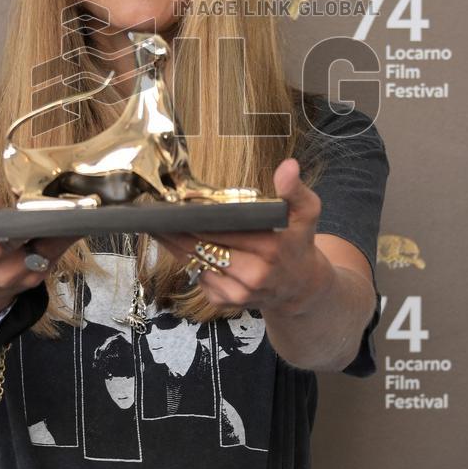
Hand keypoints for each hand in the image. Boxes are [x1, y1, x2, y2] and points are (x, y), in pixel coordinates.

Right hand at [0, 157, 80, 317]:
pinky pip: (55, 256)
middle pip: (18, 243)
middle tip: (64, 203)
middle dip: (41, 224)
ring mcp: (13, 274)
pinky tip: (73, 222)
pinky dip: (64, 238)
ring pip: (44, 251)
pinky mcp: (34, 279)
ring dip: (60, 230)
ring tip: (76, 209)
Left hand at [152, 158, 334, 313]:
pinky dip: (190, 261)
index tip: (178, 202)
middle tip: (161, 211)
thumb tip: (288, 166)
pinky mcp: (226, 302)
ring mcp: (239, 292)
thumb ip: (295, 189)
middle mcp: (254, 274)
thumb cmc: (298, 243)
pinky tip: (182, 246)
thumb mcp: (306, 212)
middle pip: (202, 245)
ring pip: (195, 262)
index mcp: (270, 247)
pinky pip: (198, 277)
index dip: (197, 215)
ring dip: (177, 244)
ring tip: (161, 226)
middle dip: (180, 228)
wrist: (301, 288)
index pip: (221, 228)